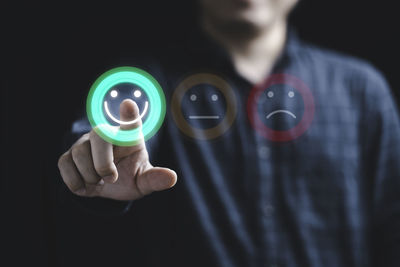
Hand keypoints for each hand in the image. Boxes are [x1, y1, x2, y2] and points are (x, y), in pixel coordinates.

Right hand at [58, 99, 176, 200]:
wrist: (110, 188)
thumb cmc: (131, 176)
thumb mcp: (144, 180)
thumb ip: (155, 178)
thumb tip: (172, 177)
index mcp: (129, 137)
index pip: (130, 121)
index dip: (129, 114)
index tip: (128, 105)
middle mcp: (106, 135)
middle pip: (99, 136)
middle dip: (103, 162)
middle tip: (111, 178)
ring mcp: (85, 143)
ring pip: (79, 153)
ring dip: (90, 176)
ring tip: (100, 182)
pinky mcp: (69, 155)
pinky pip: (65, 164)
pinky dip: (75, 181)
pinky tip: (86, 185)